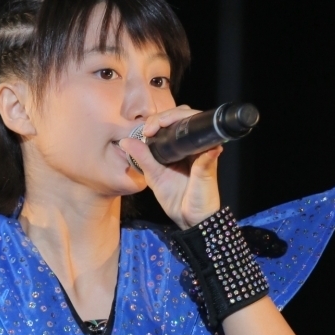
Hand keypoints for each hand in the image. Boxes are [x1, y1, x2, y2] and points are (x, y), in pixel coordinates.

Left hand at [119, 105, 221, 228]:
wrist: (190, 219)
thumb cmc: (175, 198)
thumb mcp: (154, 177)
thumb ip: (142, 158)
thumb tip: (125, 141)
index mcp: (178, 148)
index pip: (172, 122)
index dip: (158, 119)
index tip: (146, 131)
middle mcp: (192, 146)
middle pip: (184, 117)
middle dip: (167, 115)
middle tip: (152, 127)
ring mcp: (203, 152)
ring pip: (196, 123)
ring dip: (179, 118)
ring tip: (163, 124)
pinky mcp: (209, 162)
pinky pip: (209, 147)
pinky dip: (201, 138)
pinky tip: (186, 135)